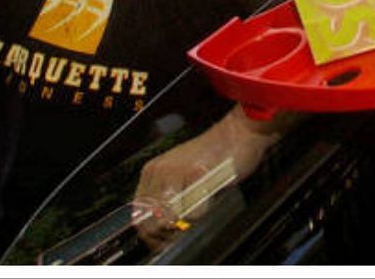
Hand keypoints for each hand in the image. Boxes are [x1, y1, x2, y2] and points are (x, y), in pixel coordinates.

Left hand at [130, 108, 282, 250]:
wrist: (236, 133)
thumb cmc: (213, 157)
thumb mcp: (183, 175)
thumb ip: (169, 198)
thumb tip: (161, 230)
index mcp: (152, 172)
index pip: (138, 213)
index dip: (150, 233)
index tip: (163, 241)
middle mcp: (159, 171)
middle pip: (150, 220)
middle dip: (165, 236)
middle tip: (181, 236)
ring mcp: (176, 172)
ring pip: (169, 219)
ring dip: (183, 227)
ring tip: (197, 218)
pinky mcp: (197, 175)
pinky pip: (193, 211)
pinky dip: (202, 216)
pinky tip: (209, 203)